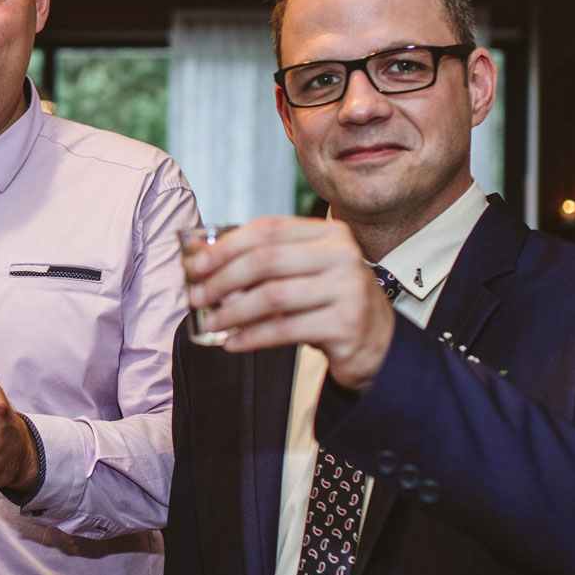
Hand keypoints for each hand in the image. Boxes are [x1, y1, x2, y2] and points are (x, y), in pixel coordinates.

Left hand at [183, 216, 395, 392]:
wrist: (380, 344)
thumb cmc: (331, 303)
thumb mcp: (302, 273)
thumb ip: (260, 260)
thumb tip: (197, 253)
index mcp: (330, 233)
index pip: (268, 229)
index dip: (226, 246)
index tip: (195, 264)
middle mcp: (343, 254)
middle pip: (266, 260)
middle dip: (222, 278)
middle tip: (196, 296)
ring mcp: (348, 288)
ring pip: (272, 296)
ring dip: (232, 311)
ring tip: (210, 322)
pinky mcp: (346, 324)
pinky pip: (286, 329)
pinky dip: (252, 337)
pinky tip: (232, 342)